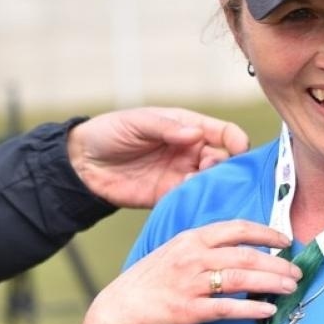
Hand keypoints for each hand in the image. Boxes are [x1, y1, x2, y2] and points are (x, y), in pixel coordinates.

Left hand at [67, 107, 249, 208]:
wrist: (83, 163)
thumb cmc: (110, 133)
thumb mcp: (138, 122)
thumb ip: (166, 127)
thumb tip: (196, 134)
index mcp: (186, 127)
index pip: (221, 132)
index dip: (235, 138)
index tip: (240, 147)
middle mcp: (189, 152)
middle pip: (222, 159)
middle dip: (224, 165)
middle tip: (210, 168)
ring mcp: (180, 175)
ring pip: (210, 182)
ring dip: (211, 184)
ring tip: (195, 182)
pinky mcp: (168, 197)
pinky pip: (191, 200)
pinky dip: (196, 200)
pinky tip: (189, 198)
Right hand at [85, 219, 299, 323]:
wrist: (117, 311)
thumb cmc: (148, 284)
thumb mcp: (174, 254)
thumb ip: (203, 250)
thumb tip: (240, 254)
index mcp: (190, 239)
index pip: (236, 229)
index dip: (266, 232)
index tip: (286, 240)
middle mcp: (191, 257)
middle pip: (246, 255)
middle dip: (277, 263)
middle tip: (297, 272)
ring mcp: (189, 283)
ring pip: (241, 279)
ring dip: (272, 283)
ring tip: (291, 288)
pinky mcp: (187, 310)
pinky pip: (227, 308)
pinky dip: (251, 309)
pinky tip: (269, 311)